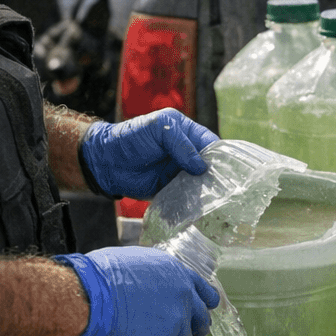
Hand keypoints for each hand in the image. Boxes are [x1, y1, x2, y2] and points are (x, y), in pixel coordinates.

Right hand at [55, 247, 219, 335]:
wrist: (89, 297)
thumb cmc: (103, 274)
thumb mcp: (138, 261)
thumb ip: (159, 275)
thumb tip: (159, 283)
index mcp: (179, 274)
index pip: (206, 293)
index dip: (203, 303)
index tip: (202, 309)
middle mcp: (184, 297)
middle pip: (201, 319)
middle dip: (194, 325)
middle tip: (184, 329)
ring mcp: (175, 322)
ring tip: (150, 334)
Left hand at [79, 109, 218, 198]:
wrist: (106, 162)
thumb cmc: (131, 137)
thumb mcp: (158, 128)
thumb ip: (181, 143)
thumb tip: (202, 167)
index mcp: (186, 132)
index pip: (211, 143)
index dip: (220, 154)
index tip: (230, 168)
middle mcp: (186, 153)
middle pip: (209, 165)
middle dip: (216, 175)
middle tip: (226, 187)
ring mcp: (179, 172)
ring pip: (201, 182)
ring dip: (206, 190)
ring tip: (217, 199)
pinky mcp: (172, 190)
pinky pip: (187, 196)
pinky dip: (193, 201)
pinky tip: (200, 207)